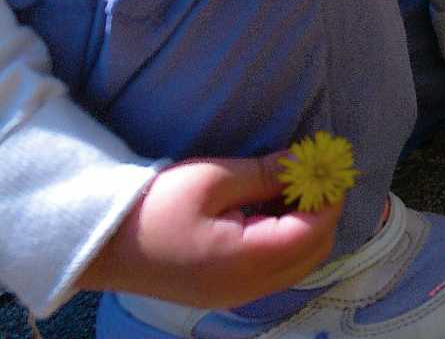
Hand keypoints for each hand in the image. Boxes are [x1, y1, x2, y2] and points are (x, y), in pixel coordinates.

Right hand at [78, 154, 340, 307]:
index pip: (313, 231)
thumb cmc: (154, 206)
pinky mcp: (224, 293)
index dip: (329, 197)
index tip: (330, 164)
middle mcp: (247, 288)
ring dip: (307, 227)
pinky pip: (276, 271)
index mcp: (245, 261)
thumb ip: (266, 174)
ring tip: (295, 188)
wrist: (100, 243)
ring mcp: (235, 296)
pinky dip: (288, 242)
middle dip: (324, 212)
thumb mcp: (213, 179)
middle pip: (314, 252)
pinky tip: (274, 210)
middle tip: (316, 174)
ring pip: (298, 264)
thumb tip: (306, 162)